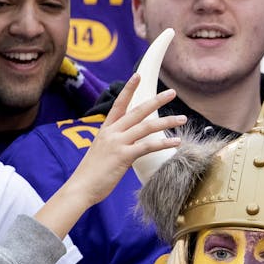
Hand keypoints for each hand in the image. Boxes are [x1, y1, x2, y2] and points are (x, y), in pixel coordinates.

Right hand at [65, 74, 183, 204]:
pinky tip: (177, 142)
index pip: (119, 104)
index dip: (128, 89)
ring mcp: (117, 143)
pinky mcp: (124, 156)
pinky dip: (164, 143)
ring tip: (182, 118)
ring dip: (167, 121)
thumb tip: (129, 141)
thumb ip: (115, 142)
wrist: (81, 187)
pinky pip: (148, 146)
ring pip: (147, 127)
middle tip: (172, 92)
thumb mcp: (102, 150)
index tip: (138, 75)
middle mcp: (112, 133)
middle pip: (138, 111)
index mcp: (106, 129)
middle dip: (156, 100)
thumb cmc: (92, 172)